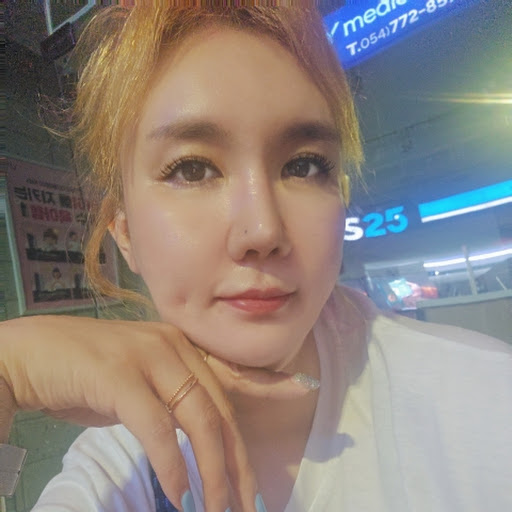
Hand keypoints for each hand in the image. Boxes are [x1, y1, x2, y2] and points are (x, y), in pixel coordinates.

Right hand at [0, 315, 308, 510]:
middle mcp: (172, 346)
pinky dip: (170, 461)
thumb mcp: (139, 384)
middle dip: (236, 460)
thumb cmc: (85, 372)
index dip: (269, 381)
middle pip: (219, 408)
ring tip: (219, 508)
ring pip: (198, 418)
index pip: (231, 370)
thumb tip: (193, 436)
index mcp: (179, 347)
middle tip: (250, 501)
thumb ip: (168, 401)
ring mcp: (148, 357)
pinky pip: (157, 425)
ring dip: (212, 470)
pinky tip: (178, 491)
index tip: (303, 388)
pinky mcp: (120, 375)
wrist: (33, 355)